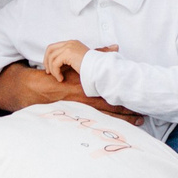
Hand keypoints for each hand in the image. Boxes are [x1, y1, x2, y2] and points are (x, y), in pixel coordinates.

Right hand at [0, 61, 142, 124]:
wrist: (34, 89)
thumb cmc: (57, 76)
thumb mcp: (76, 63)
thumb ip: (97, 55)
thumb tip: (115, 47)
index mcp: (88, 87)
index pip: (112, 97)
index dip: (127, 102)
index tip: (140, 106)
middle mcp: (85, 101)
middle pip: (111, 110)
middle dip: (127, 115)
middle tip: (143, 118)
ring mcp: (80, 111)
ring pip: (104, 118)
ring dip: (120, 122)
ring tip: (135, 125)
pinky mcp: (74, 116)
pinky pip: (94, 122)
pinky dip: (105, 125)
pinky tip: (115, 130)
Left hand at [41, 40, 88, 82]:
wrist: (99, 68)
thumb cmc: (91, 67)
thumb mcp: (78, 60)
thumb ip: (68, 59)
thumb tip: (57, 65)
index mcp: (72, 43)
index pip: (54, 47)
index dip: (49, 57)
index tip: (50, 68)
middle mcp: (70, 43)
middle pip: (50, 49)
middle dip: (47, 61)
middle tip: (49, 72)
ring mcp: (69, 47)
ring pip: (51, 57)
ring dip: (52, 69)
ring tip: (58, 77)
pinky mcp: (68, 53)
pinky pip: (55, 63)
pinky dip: (56, 72)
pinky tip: (61, 78)